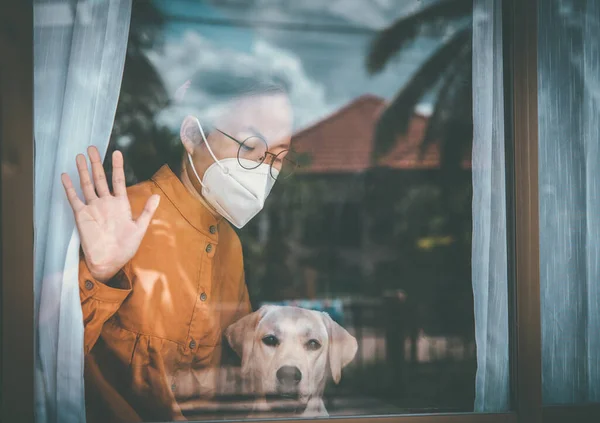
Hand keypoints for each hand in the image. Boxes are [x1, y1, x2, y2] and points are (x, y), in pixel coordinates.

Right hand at [61, 146, 159, 282]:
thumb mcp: (140, 228)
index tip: (117, 152)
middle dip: (97, 163)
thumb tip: (157, 196)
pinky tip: (65, 175)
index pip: (118, 180)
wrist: (109, 261)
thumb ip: (147, 212)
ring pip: (87, 184)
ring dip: (83, 171)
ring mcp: (93, 207)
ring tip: (80, 156)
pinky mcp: (81, 215)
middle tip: (93, 147)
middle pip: (100, 178)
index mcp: (120, 204)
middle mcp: (105, 203)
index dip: (117, 167)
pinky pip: (74, 198)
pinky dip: (69, 187)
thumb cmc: (126, 247)